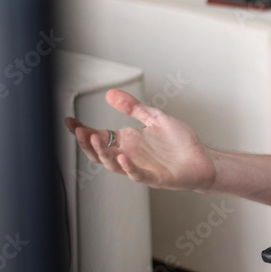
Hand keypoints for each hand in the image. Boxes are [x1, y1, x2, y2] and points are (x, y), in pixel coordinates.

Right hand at [64, 88, 216, 191]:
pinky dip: (129, 167)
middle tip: (77, 130)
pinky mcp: (155, 178)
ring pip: (114, 165)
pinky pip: (137, 175)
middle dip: (86, 143)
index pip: (99, 136)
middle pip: (100, 153)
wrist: (203, 159)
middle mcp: (130, 155)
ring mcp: (141, 168)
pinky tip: (123, 157)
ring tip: (92, 139)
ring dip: (102, 153)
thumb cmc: (179, 142)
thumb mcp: (155, 118)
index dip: (83, 130)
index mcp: (128, 141)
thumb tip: (110, 93)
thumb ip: (133, 108)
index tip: (68, 120)